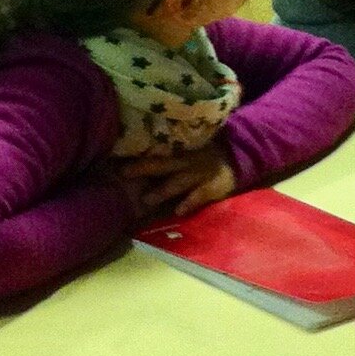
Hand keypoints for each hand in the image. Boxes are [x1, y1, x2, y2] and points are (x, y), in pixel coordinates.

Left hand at [119, 144, 237, 218]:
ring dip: (162, 191)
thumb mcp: (188, 143)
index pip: (156, 150)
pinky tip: (178, 212)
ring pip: (178, 182)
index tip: (117, 157)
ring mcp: (199, 175)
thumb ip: (168, 149)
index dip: (137, 153)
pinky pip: (199, 196)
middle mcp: (187, 160)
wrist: (238, 156)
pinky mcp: (213, 187)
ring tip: (146, 200)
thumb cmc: (205, 151)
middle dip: (142, 168)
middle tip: (123, 173)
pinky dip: (188, 203)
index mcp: (179, 149)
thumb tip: (135, 152)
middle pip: (162, 164)